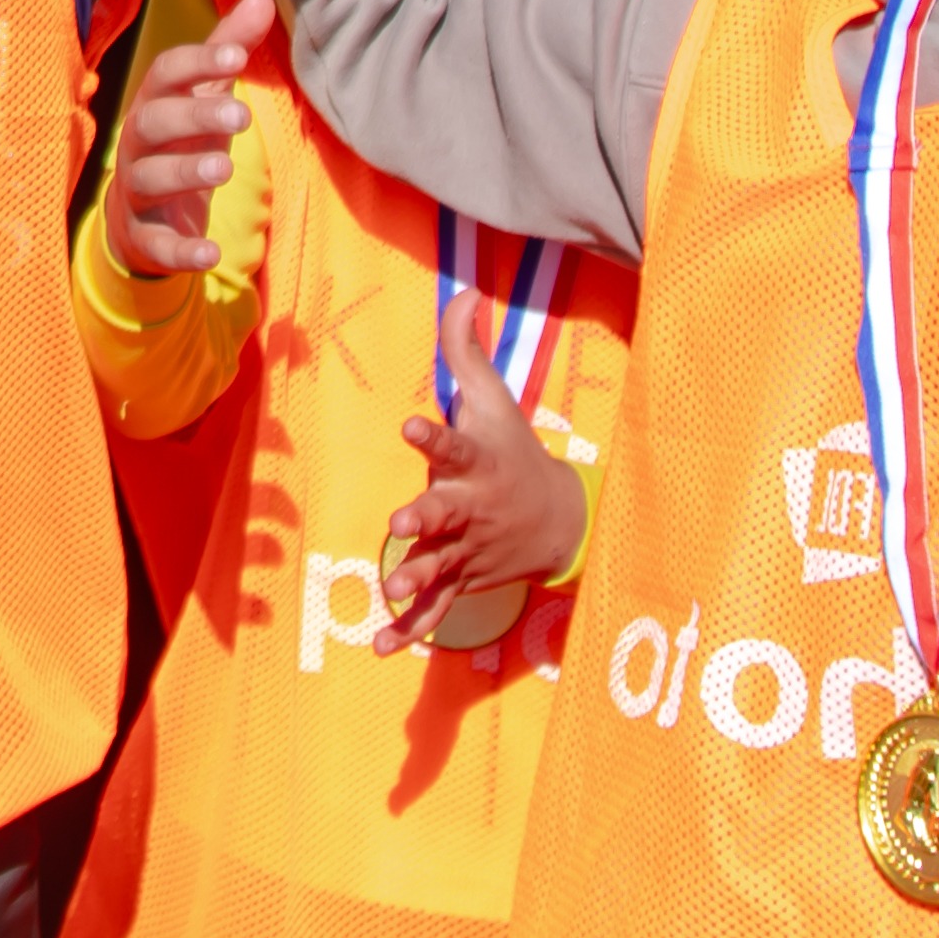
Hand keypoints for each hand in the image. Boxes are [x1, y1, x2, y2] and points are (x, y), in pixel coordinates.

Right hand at [108, 0, 271, 277]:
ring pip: (149, 178)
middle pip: (151, 121)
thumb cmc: (180, 142)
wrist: (140, 217)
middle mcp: (138, 143)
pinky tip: (212, 253)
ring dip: (185, 172)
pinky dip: (181, 250)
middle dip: (192, 115)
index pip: (165, 74)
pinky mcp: (144, 237)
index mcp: (155, 103)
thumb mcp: (206, 95)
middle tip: (240, 114)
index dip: (196, 63)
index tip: (237, 56)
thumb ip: (228, 50)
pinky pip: (157, 244)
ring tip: (225, 167)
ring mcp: (136, 190)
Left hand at [376, 349, 586, 648]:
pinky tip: (383, 647)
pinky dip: (412, 630)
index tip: (411, 422)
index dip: (434, 432)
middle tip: (402, 523)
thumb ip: (466, 349)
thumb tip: (464, 290)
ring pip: (440, 565)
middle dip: (426, 518)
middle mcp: (471, 507)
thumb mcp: (494, 398)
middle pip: (447, 511)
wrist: (555, 519)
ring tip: (394, 587)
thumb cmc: (513, 449)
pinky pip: (436, 610)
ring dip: (419, 577)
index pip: (455, 443)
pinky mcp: (461, 579)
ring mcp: (467, 548)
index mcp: (477, 462)